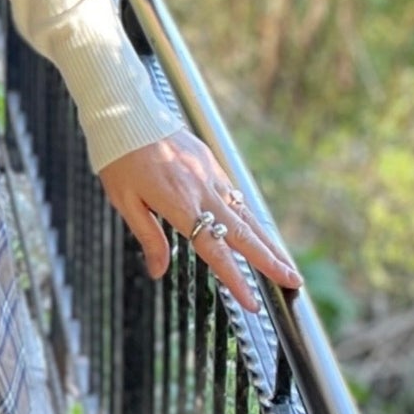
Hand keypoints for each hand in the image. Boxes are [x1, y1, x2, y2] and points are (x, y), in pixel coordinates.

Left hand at [96, 131, 299, 314]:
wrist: (126, 111)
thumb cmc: (119, 158)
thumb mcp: (124, 202)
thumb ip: (148, 237)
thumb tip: (158, 272)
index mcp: (180, 204)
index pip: (214, 251)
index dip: (235, 279)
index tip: (253, 303)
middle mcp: (203, 191)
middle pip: (243, 234)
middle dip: (270, 262)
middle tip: (294, 283)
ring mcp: (211, 175)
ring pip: (246, 215)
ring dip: (268, 241)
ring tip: (286, 264)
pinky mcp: (211, 163)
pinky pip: (235, 196)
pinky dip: (250, 217)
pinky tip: (259, 232)